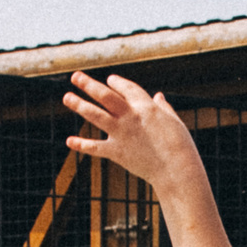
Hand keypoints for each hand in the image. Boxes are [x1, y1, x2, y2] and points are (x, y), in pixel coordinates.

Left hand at [64, 71, 200, 189]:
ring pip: (96, 115)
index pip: (127, 88)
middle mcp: (130, 117)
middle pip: (105, 96)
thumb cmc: (180, 146)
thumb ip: (164, 108)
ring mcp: (121, 134)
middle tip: (75, 76)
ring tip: (66, 97)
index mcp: (146, 107)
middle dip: (89, 85)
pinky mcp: (117, 152)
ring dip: (79, 105)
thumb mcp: (174, 122)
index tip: (109, 80)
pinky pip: (96, 147)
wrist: (176, 170)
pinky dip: (82, 145)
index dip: (117, 82)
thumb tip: (159, 96)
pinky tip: (69, 141)